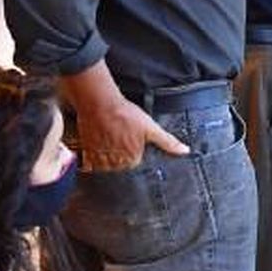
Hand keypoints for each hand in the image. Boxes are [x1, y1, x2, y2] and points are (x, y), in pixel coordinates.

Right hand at [73, 95, 188, 171]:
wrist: (101, 103)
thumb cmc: (126, 114)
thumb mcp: (152, 128)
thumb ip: (168, 142)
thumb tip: (185, 151)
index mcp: (132, 158)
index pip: (135, 163)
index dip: (134, 150)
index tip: (130, 140)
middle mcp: (115, 161)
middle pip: (119, 166)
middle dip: (120, 155)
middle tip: (119, 138)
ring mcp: (100, 157)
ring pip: (104, 167)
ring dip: (106, 158)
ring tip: (109, 141)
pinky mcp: (87, 152)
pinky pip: (88, 164)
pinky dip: (91, 159)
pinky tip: (96, 147)